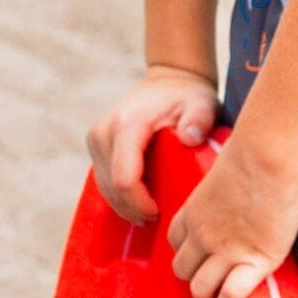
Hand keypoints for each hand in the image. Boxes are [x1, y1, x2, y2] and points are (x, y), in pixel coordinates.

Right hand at [87, 64, 219, 223]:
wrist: (168, 83)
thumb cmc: (186, 97)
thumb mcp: (201, 104)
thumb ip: (199, 119)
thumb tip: (190, 138)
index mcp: (127, 124)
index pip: (124, 179)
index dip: (140, 204)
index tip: (161, 211)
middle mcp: (104, 131)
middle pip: (112, 188)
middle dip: (134, 208)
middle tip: (160, 214)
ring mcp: (96, 139)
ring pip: (104, 188)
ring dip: (126, 205)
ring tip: (152, 209)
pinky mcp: (96, 145)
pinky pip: (104, 181)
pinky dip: (120, 195)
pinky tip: (139, 200)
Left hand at [168, 136, 297, 297]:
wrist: (266, 156)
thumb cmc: (251, 152)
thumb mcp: (223, 171)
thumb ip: (222, 187)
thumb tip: (235, 183)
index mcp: (193, 211)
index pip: (175, 241)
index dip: (186, 252)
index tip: (199, 257)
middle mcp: (202, 234)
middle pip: (182, 270)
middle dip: (193, 279)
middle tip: (210, 283)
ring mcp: (226, 250)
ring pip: (200, 289)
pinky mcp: (254, 261)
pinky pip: (230, 296)